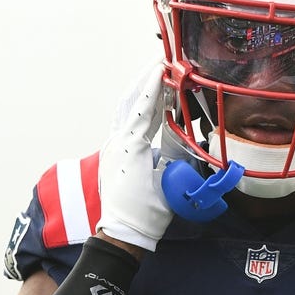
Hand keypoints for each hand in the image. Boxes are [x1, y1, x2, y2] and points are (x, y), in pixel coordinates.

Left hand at [96, 63, 174, 251]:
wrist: (123, 232)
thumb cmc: (148, 212)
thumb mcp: (169, 179)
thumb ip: (176, 150)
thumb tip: (183, 127)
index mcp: (131, 146)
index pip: (145, 107)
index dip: (156, 85)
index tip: (164, 65)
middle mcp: (116, 142)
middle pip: (130, 101)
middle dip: (145, 80)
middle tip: (160, 62)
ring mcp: (111, 147)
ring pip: (124, 109)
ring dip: (139, 91)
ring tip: (152, 76)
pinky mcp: (112, 153)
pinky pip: (122, 122)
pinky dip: (134, 108)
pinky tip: (144, 103)